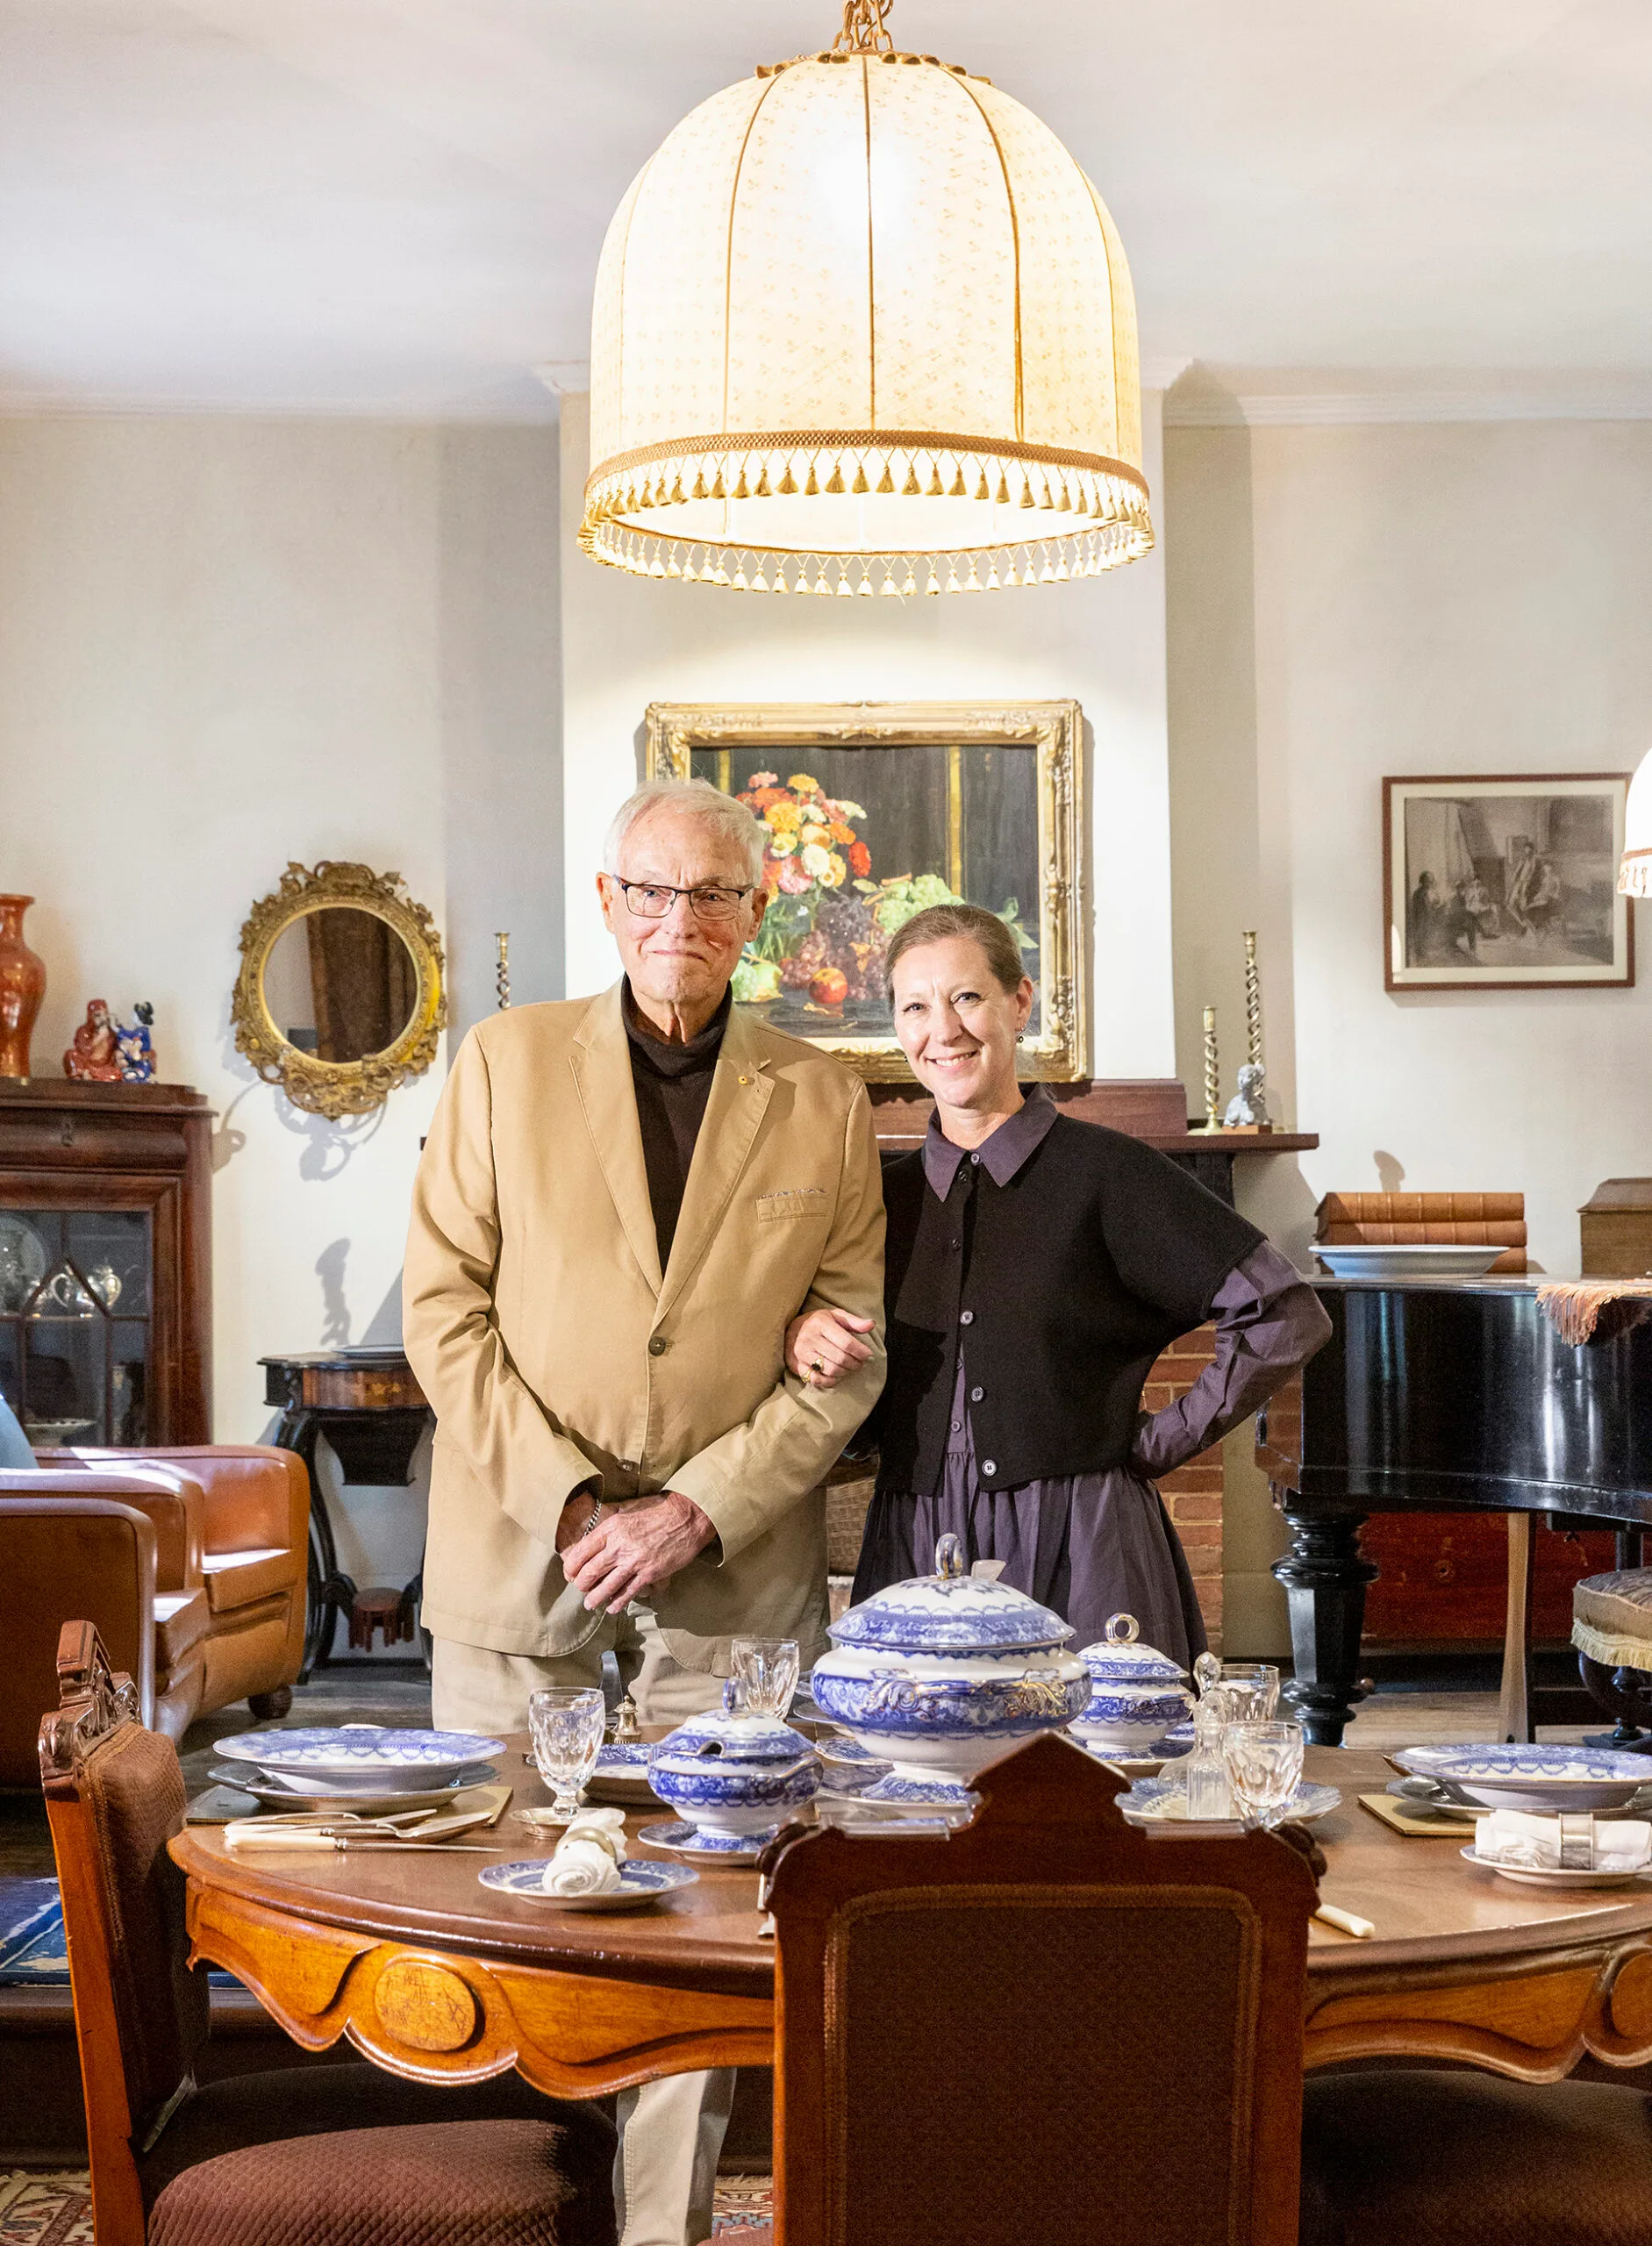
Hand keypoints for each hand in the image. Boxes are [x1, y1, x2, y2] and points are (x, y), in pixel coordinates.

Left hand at [560, 1490, 715, 1612]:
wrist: (687, 1517)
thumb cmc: (659, 1510)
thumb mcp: (629, 1509)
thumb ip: (611, 1522)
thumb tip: (597, 1531)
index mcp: (611, 1528)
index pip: (581, 1552)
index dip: (571, 1567)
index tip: (569, 1573)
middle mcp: (618, 1546)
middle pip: (590, 1572)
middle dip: (581, 1584)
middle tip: (580, 1588)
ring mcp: (634, 1562)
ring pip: (606, 1586)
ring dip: (595, 1598)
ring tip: (590, 1604)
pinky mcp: (649, 1573)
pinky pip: (628, 1592)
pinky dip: (617, 1602)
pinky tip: (612, 1607)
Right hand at [785, 1305, 875, 1389]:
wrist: (790, 1329)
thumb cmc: (818, 1323)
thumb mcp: (835, 1316)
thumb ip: (854, 1321)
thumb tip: (871, 1325)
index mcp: (821, 1323)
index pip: (846, 1343)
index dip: (861, 1352)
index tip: (869, 1356)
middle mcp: (809, 1338)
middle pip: (840, 1358)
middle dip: (856, 1364)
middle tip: (861, 1363)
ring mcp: (802, 1353)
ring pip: (831, 1370)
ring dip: (845, 1372)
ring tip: (850, 1368)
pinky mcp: (797, 1366)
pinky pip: (817, 1380)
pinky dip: (830, 1381)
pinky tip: (836, 1375)